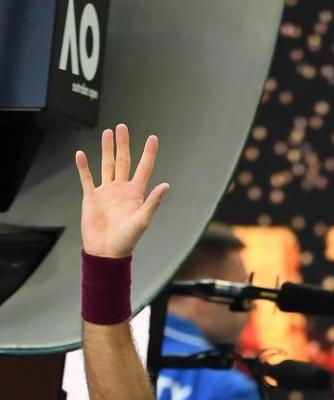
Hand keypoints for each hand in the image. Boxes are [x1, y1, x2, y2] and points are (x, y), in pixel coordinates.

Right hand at [76, 124, 167, 257]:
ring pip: (106, 165)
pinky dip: (83, 167)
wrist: (106, 251)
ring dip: (106, 149)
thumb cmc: (127, 239)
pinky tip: (80, 154)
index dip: (149, 153)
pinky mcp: (91, 197)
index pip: (144, 168)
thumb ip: (153, 202)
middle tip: (122, 127)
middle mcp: (121, 189)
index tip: (153, 137)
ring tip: (107, 133)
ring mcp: (106, 192)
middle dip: (123, 144)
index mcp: (136, 193)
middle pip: (123, 161)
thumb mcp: (143, 220)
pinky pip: (86, 178)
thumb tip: (165, 185)